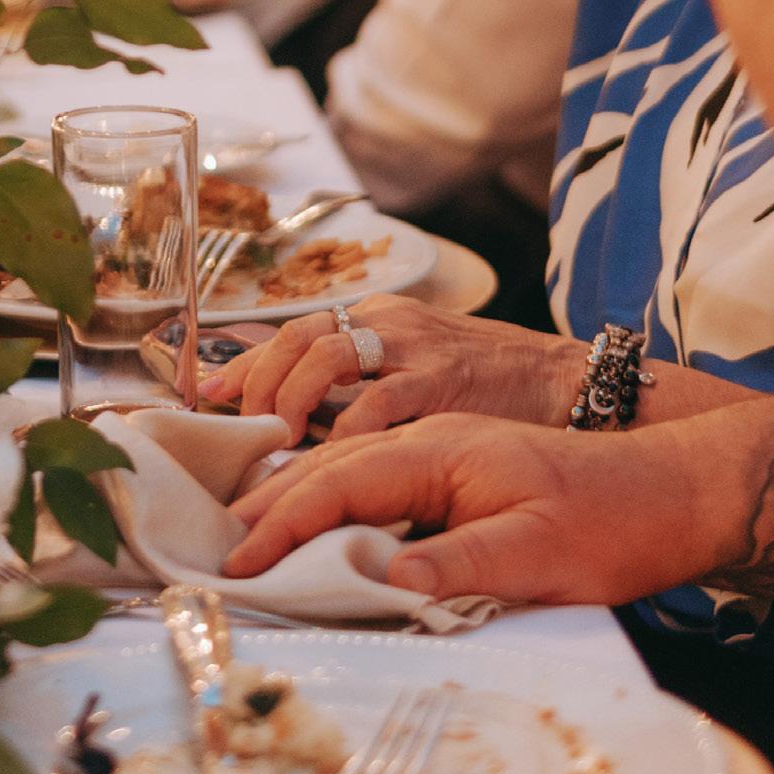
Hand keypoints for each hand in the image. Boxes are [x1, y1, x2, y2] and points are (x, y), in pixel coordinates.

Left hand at [203, 290, 583, 433]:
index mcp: (375, 321)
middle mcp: (385, 323)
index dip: (248, 360)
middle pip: (298, 337)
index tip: (211, 393)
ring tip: (276, 438)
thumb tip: (297, 421)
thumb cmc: (485, 385)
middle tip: (243, 427)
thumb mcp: (415, 372)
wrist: (561, 379)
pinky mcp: (441, 377)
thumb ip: (362, 388)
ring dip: (291, 397)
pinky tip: (332, 453)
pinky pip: (379, 398)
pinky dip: (348, 425)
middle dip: (260, 379)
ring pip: (326, 356)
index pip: (293, 329)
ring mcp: (411, 346)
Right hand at [221, 413, 689, 605]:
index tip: (243, 560)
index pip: (341, 482)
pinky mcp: (461, 470)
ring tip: (253, 527)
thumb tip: (389, 577)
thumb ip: (461, 561)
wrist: (676, 493)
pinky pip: (379, 475)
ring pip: (351, 464)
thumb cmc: (613, 523)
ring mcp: (447, 450)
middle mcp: (434, 439)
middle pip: (333, 464)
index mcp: (442, 449)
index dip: (286, 522)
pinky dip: (338, 496)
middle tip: (225, 546)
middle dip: (274, 503)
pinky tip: (326, 519)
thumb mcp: (541, 553)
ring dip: (299, 494)